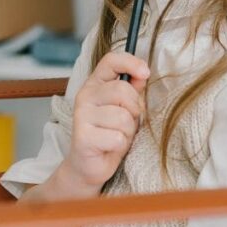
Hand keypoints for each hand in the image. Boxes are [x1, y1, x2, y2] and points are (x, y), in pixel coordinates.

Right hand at [53, 51, 149, 194]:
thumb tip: (142, 73)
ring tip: (117, 136)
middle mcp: (85, 96)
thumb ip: (132, 89)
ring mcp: (81, 116)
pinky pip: (118, 137)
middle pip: (122, 91)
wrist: (89, 166)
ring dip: (128, 131)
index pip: (110, 60)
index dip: (130, 62)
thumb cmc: (109, 134)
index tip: (145, 73)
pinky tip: (110, 147)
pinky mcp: (83, 137)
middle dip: (134, 110)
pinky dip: (121, 145)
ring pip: (123, 117)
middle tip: (127, 122)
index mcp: (95, 84)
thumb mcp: (124, 108)